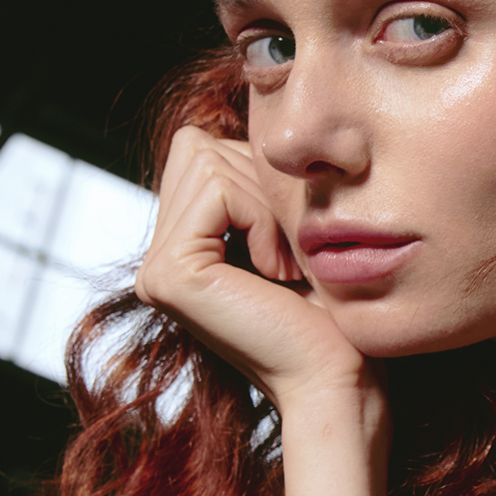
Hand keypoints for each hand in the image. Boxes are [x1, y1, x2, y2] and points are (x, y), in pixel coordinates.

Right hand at [134, 126, 373, 414]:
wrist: (339, 378)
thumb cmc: (331, 312)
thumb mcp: (290, 229)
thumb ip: (256, 181)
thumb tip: (253, 117)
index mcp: (181, 248)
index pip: (202, 149)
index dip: (258, 175)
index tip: (291, 242)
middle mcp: (158, 259)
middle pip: (198, 147)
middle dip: (260, 184)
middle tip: (291, 254)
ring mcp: (156, 270)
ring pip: (206, 159)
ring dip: (264, 203)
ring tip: (285, 266)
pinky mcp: (169, 275)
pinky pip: (215, 190)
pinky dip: (260, 219)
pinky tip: (277, 272)